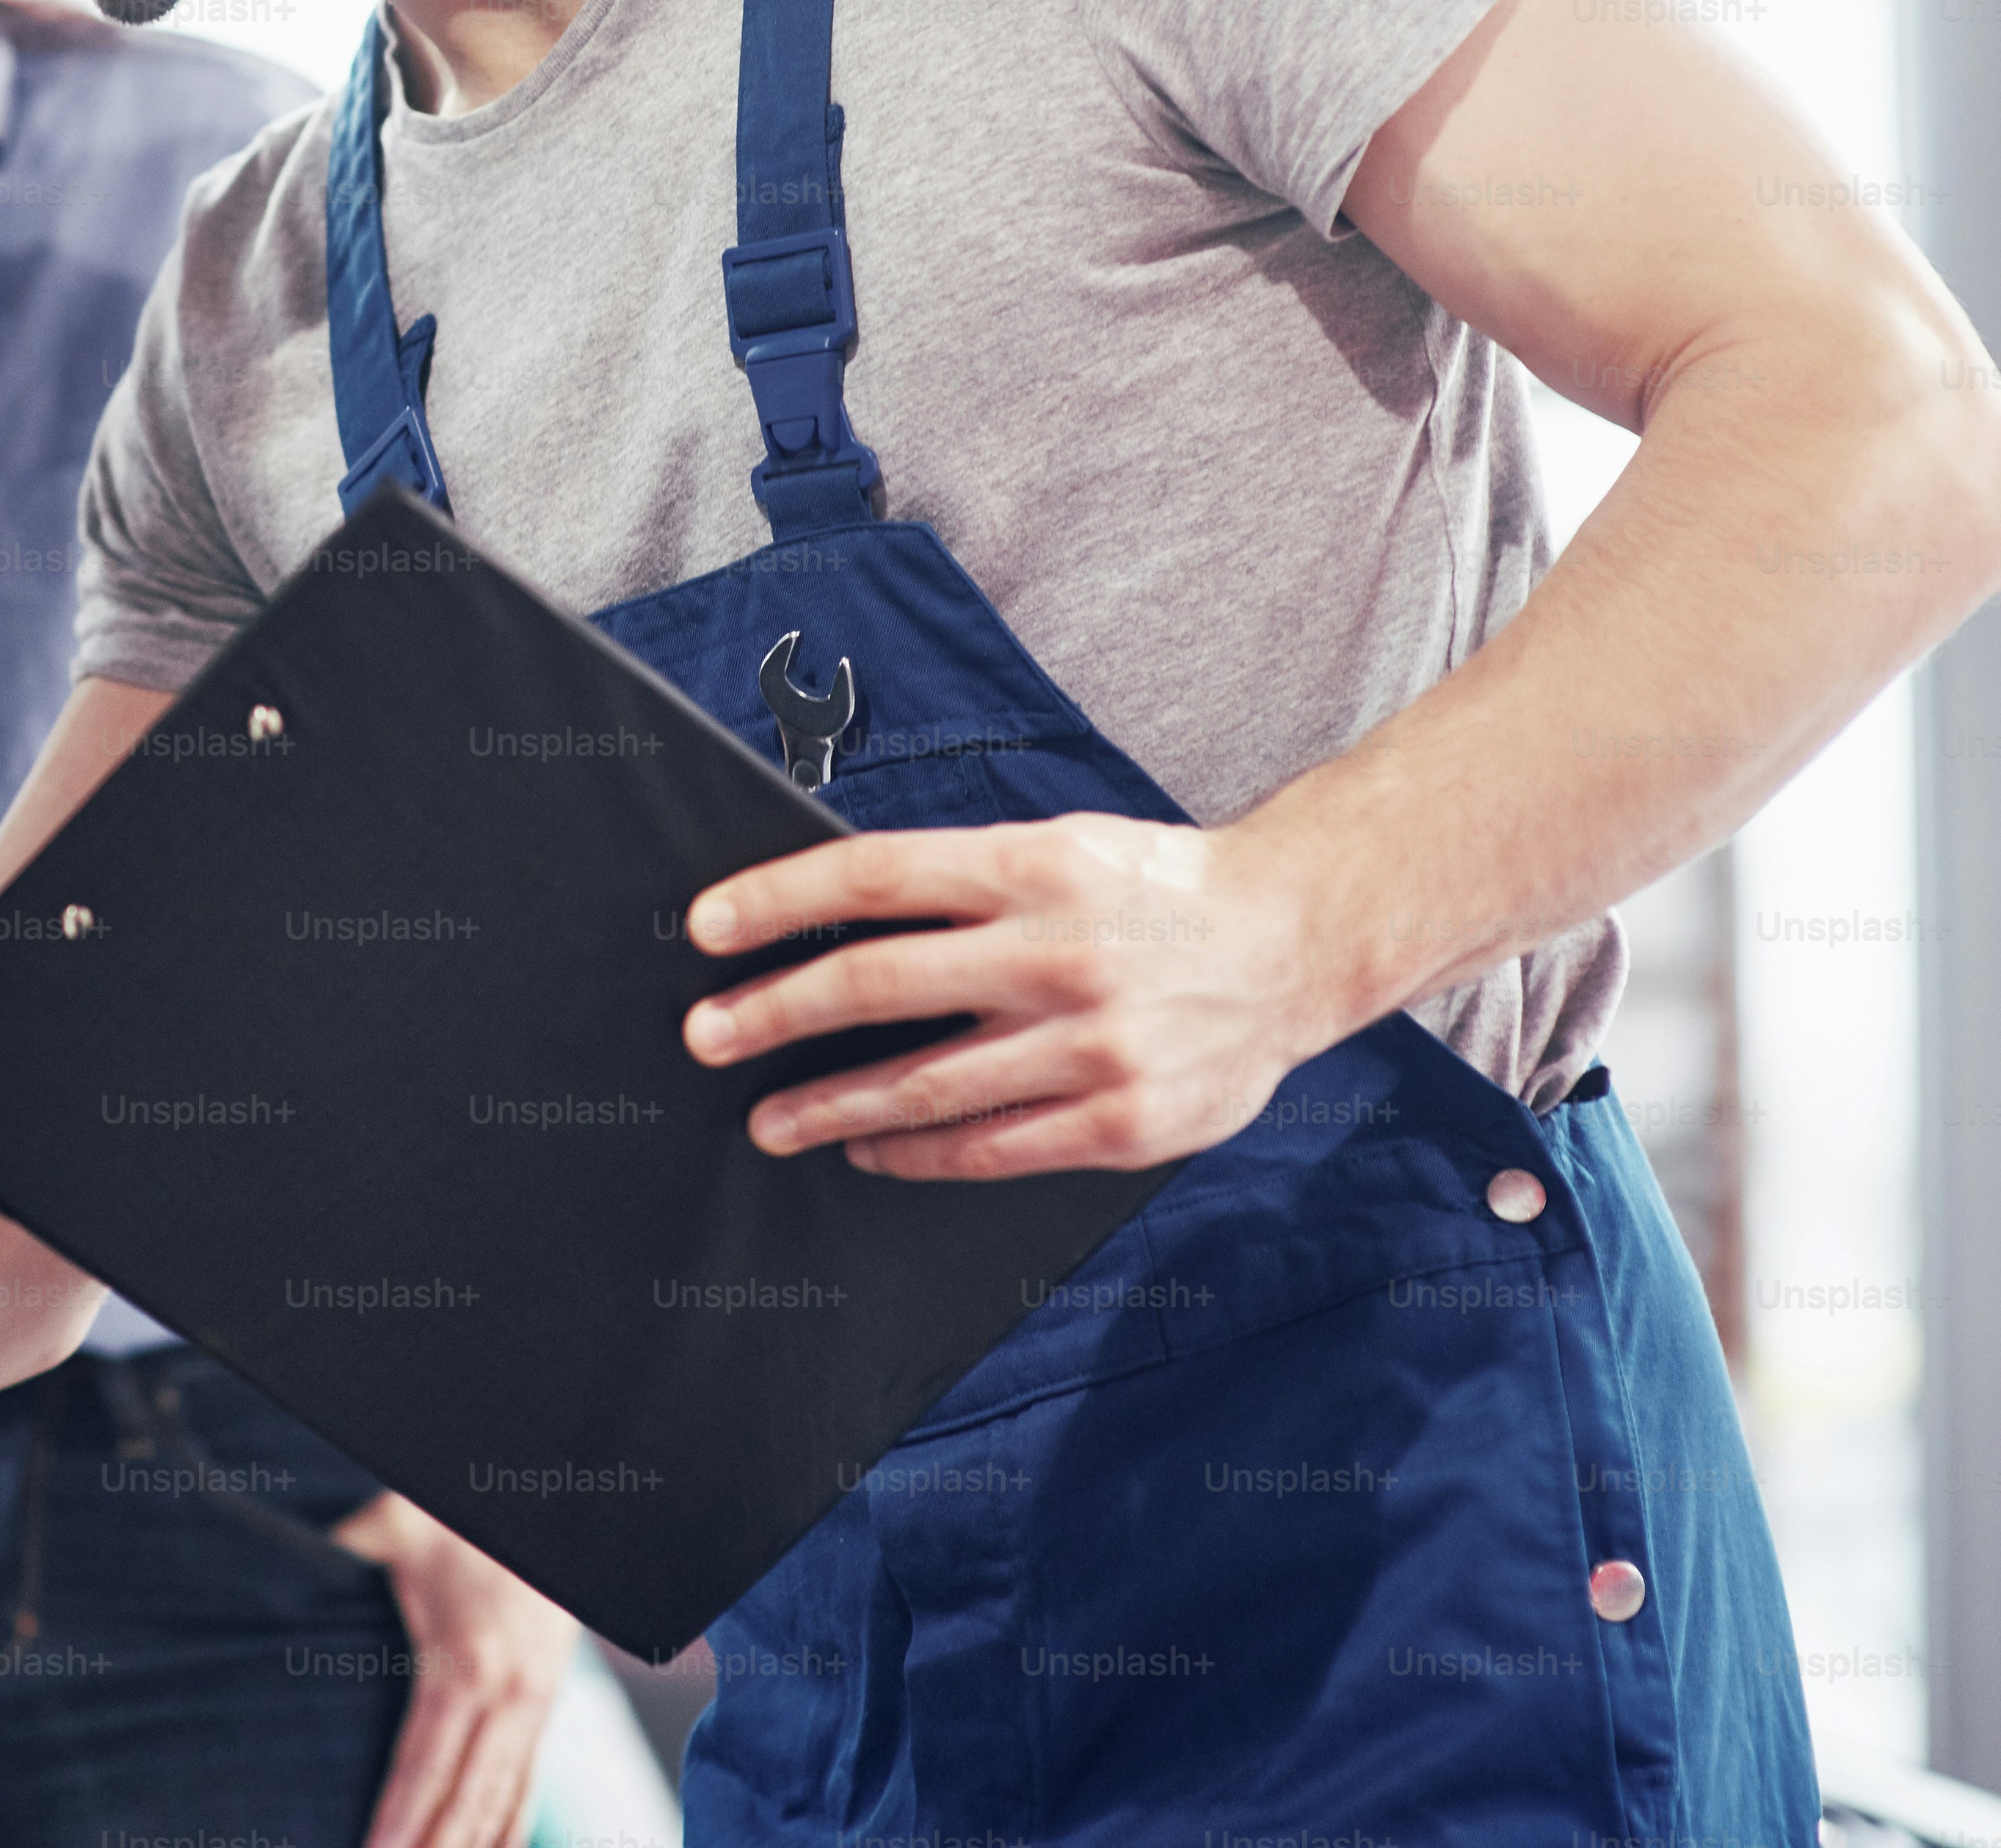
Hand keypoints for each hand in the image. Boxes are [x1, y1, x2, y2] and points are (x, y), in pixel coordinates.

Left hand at [328, 1492, 576, 1847]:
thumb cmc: (464, 1520)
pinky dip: (509, 1828)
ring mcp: (533, 1705)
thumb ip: (348, 1546)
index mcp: (464, 1663)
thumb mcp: (401, 1525)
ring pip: (501, 1801)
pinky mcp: (546, 1705)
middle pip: (464, 1800)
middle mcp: (505, 1696)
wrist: (548, 1508)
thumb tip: (296, 1557)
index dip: (397, 1821)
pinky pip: (526, 1782)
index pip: (423, 1766)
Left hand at [682, 813, 1346, 1178]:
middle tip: (707, 1037)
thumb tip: (831, 917)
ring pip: (922, 1086)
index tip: (706, 926)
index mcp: (1033, 866)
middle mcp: (1057, 952)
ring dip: (827, 1104)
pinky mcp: (1122, 1121)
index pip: (874, 875)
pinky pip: (988, 1148)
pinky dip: (912, 1152)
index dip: (778, 898)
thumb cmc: (1152, 891)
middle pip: (879, 983)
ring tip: (768, 1116)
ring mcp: (1092, 1044)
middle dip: (774, 1013)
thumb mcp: (1059, 848)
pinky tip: (865, 1148)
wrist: (1294, 943)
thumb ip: (961, 883)